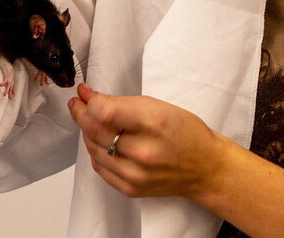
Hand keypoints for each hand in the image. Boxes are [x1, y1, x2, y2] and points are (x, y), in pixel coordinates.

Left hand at [67, 84, 227, 199]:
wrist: (204, 166)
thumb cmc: (186, 133)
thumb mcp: (159, 106)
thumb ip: (123, 103)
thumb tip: (91, 98)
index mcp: (153, 124)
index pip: (105, 112)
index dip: (88, 101)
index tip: (83, 94)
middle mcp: (143, 151)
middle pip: (95, 130)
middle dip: (81, 114)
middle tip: (78, 104)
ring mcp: (136, 174)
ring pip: (94, 149)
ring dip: (87, 133)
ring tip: (91, 121)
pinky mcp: (131, 188)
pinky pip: (100, 168)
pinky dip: (96, 152)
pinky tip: (101, 142)